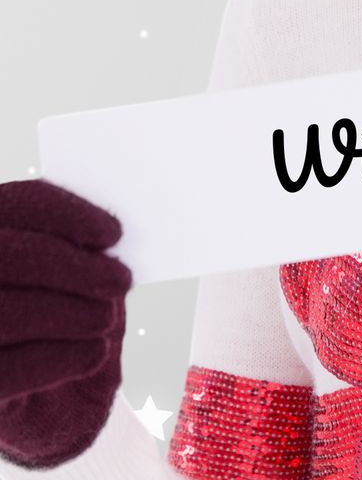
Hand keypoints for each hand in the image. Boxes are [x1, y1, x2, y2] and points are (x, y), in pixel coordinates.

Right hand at [0, 179, 131, 467]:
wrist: (29, 383)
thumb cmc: (52, 309)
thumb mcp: (67, 272)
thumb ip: (80, 247)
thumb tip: (116, 239)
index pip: (17, 203)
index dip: (67, 215)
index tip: (115, 233)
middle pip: (6, 258)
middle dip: (73, 268)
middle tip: (123, 280)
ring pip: (4, 314)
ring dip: (70, 313)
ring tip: (105, 318)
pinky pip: (6, 372)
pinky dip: (59, 359)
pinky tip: (94, 353)